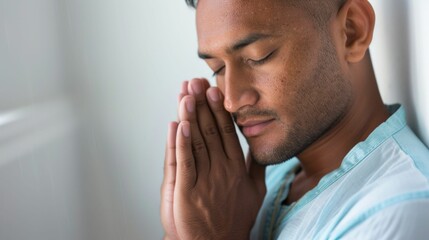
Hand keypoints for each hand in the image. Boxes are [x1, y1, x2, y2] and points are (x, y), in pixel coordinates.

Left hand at [161, 78, 265, 239]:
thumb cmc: (235, 218)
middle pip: (212, 131)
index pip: (227, 132)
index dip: (219, 110)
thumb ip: (256, 166)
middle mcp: (223, 170)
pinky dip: (181, 142)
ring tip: (186, 94)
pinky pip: (185, 162)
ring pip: (198, 142)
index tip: (214, 89)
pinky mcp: (188, 191)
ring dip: (191, 116)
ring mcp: (205, 180)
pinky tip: (178, 124)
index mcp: (237, 168)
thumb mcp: (256, 191)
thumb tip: (261, 146)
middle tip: (196, 82)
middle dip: (202, 105)